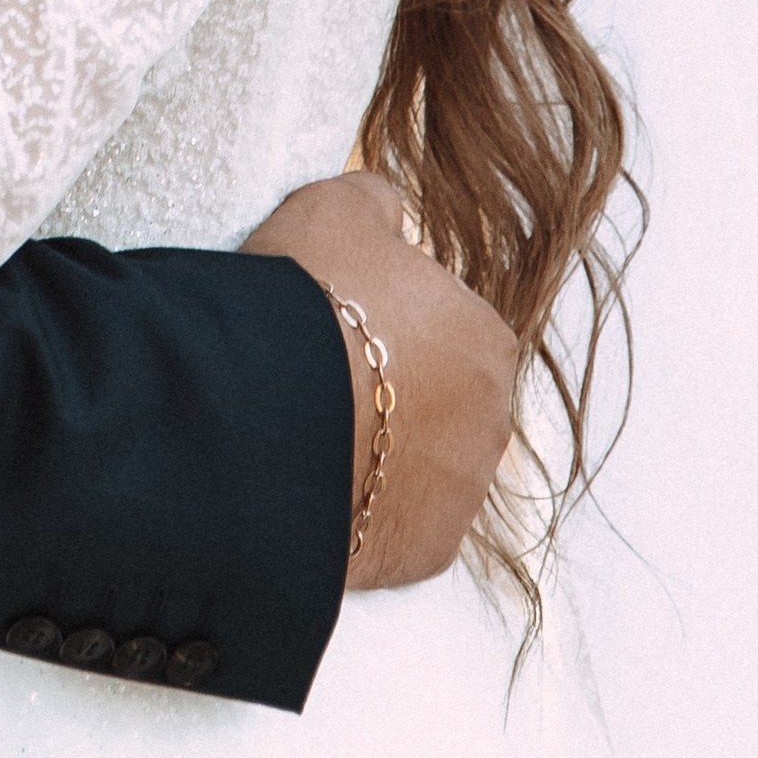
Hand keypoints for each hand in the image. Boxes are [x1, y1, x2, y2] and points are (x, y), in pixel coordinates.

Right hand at [243, 171, 518, 591]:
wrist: (262, 415)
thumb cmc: (308, 302)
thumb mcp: (332, 207)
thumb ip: (374, 202)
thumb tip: (388, 206)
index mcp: (487, 340)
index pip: (448, 328)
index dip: (389, 323)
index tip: (336, 324)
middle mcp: (494, 424)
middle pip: (442, 402)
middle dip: (394, 393)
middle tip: (319, 376)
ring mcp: (461, 497)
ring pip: (422, 468)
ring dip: (381, 453)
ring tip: (304, 432)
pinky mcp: (422, 555)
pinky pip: (393, 525)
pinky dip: (360, 506)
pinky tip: (308, 479)